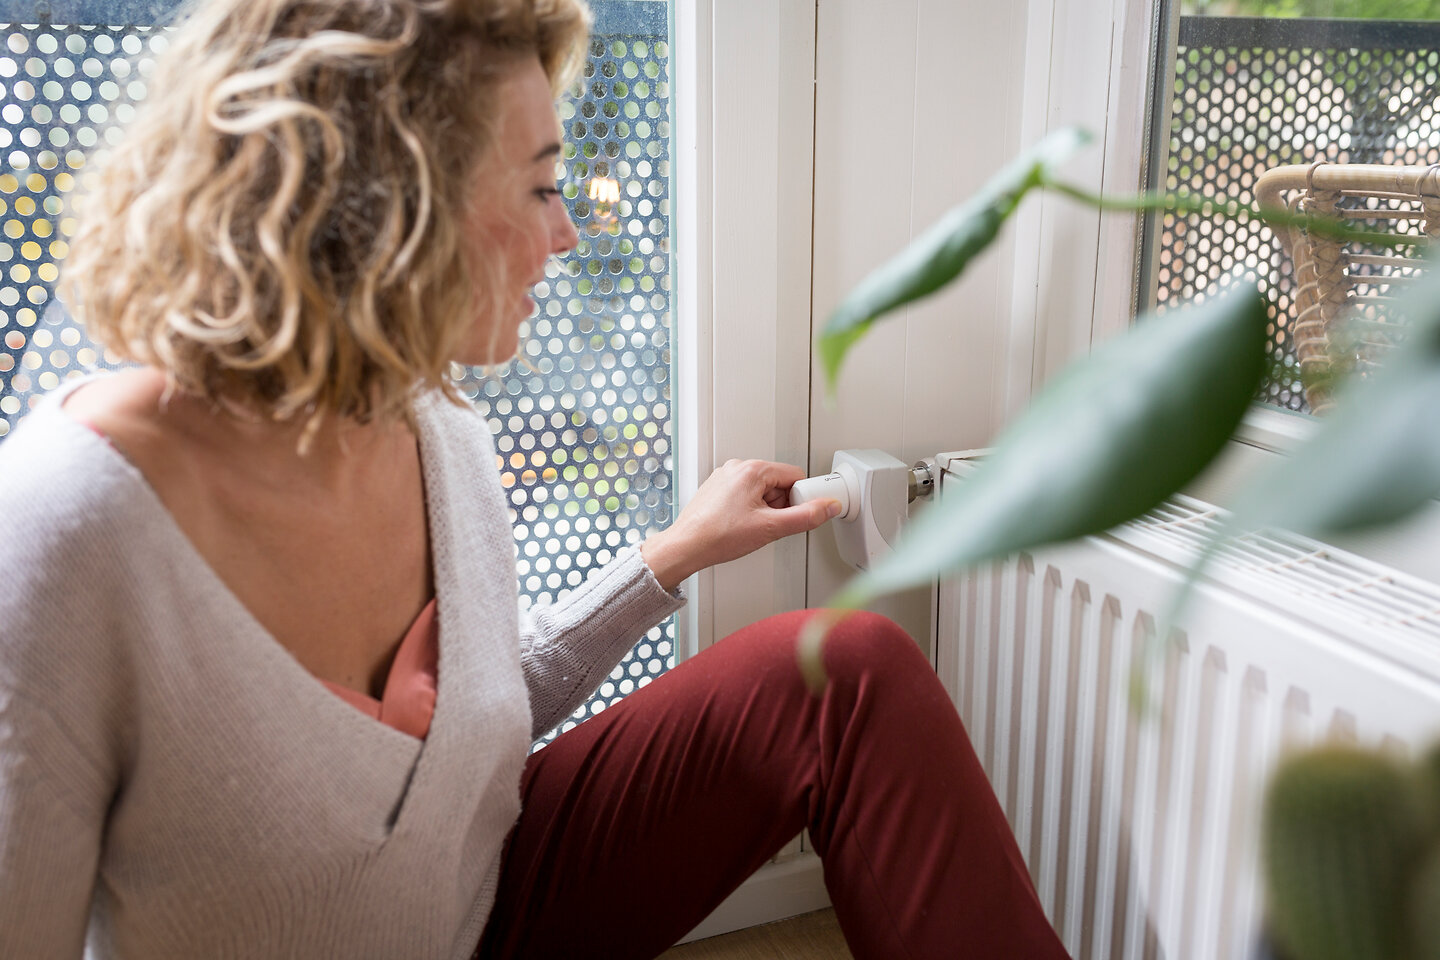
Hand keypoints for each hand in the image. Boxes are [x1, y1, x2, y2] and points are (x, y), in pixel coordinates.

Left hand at [640, 459, 841, 591]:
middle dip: (781, 506)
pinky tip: (741, 527)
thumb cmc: (717, 536)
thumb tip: (828, 507)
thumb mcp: (771, 528)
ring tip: (752, 528)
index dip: (801, 498)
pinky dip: (750, 511)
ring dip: (765, 510)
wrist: (685, 547)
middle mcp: (737, 468)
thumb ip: (806, 517)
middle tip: (770, 526)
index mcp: (752, 470)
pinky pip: (745, 496)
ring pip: (762, 491)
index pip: (795, 475)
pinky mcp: (717, 490)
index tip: (797, 515)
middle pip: (778, 483)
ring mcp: (725, 478)